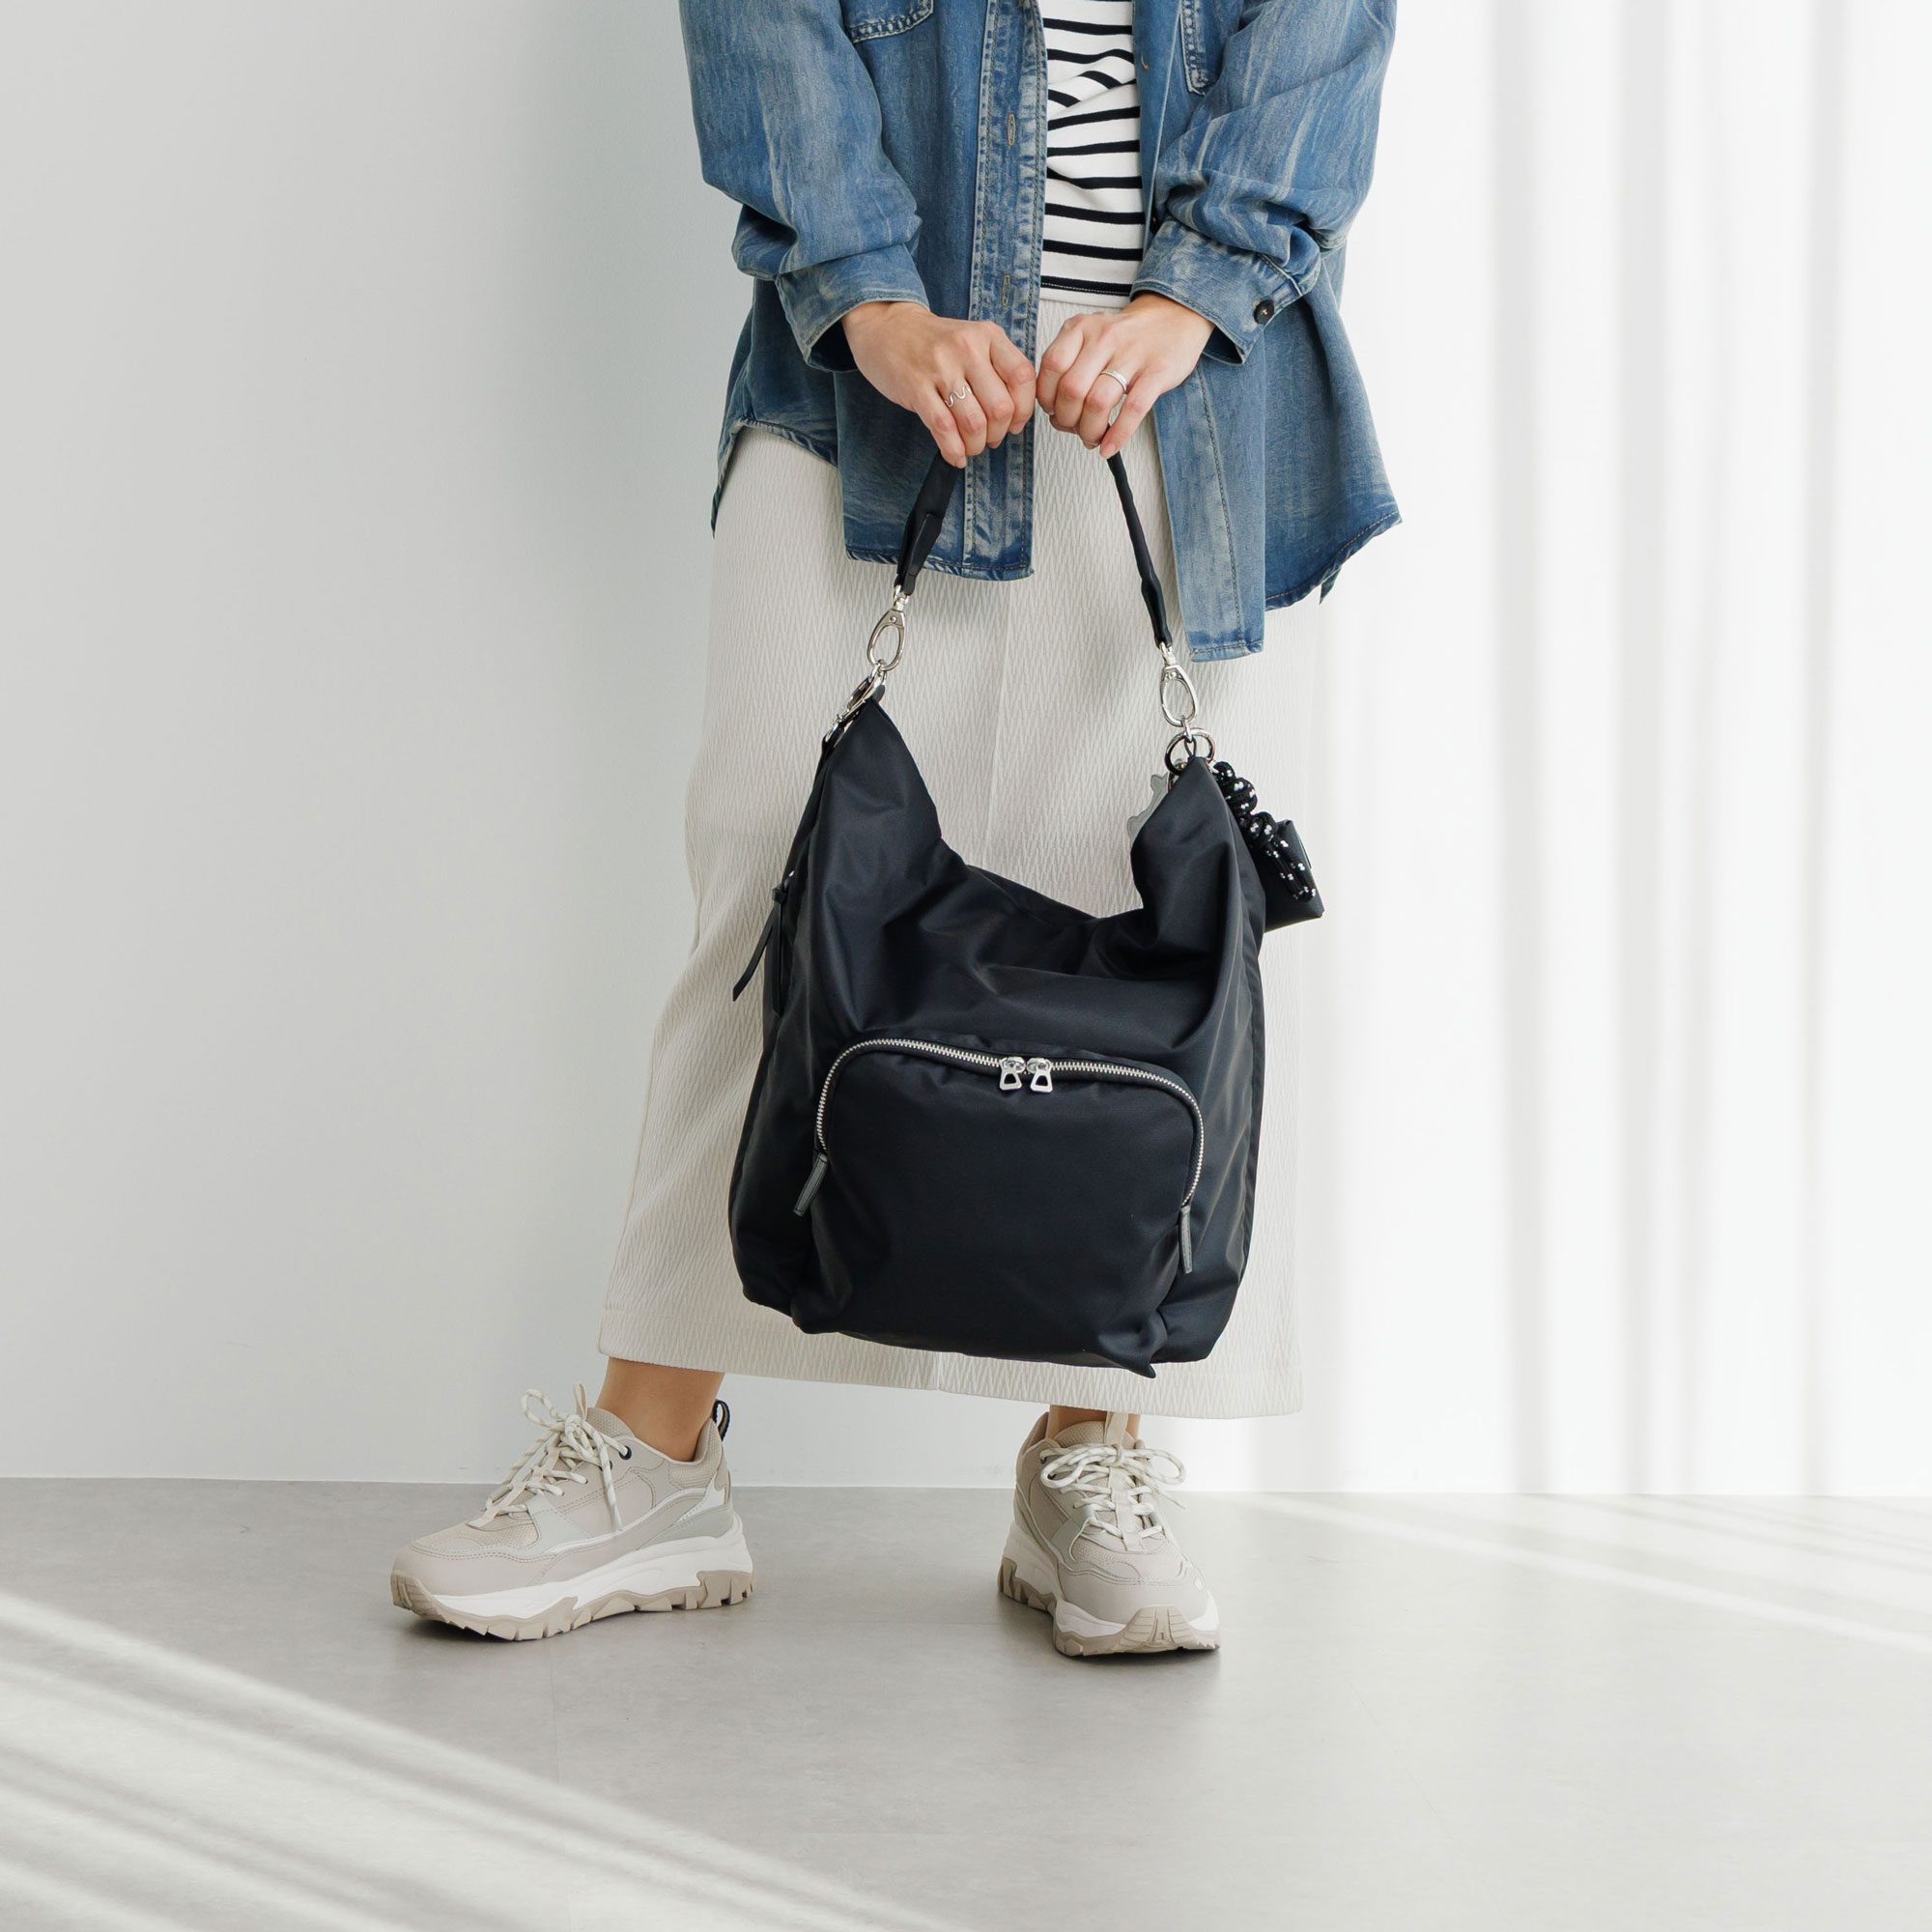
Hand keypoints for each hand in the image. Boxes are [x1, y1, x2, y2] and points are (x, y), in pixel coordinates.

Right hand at [842, 302, 1037, 467]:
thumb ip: (997, 368)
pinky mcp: (916, 386)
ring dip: (975, 445)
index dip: (1023, 409)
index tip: (1015, 423)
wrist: (887, 328)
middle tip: (990, 438)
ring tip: (971, 446)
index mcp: (987, 335)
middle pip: (1000, 407)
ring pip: (974, 422)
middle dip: (997, 434)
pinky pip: (944, 428)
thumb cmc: (933, 341)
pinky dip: (953, 450)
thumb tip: (1016, 413)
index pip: (1021, 377)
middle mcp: (967, 348)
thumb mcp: (973, 340)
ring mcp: (940, 367)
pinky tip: (955, 455)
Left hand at [1036, 295, 1214, 458]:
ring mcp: (1132, 353)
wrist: (1173, 319)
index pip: (1051, 366)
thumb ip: (1069, 365)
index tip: (1053, 411)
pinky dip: (1118, 435)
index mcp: (1081, 328)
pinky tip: (1109, 447)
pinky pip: (1133, 409)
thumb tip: (1053, 410)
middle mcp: (1104, 337)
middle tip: (1073, 429)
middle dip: (1067, 420)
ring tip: (1092, 438)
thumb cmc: (1127, 338)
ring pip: (1098, 402)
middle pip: (1072, 389)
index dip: (1047, 397)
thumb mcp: (1090, 337)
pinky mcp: (1157, 371)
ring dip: (1090, 431)